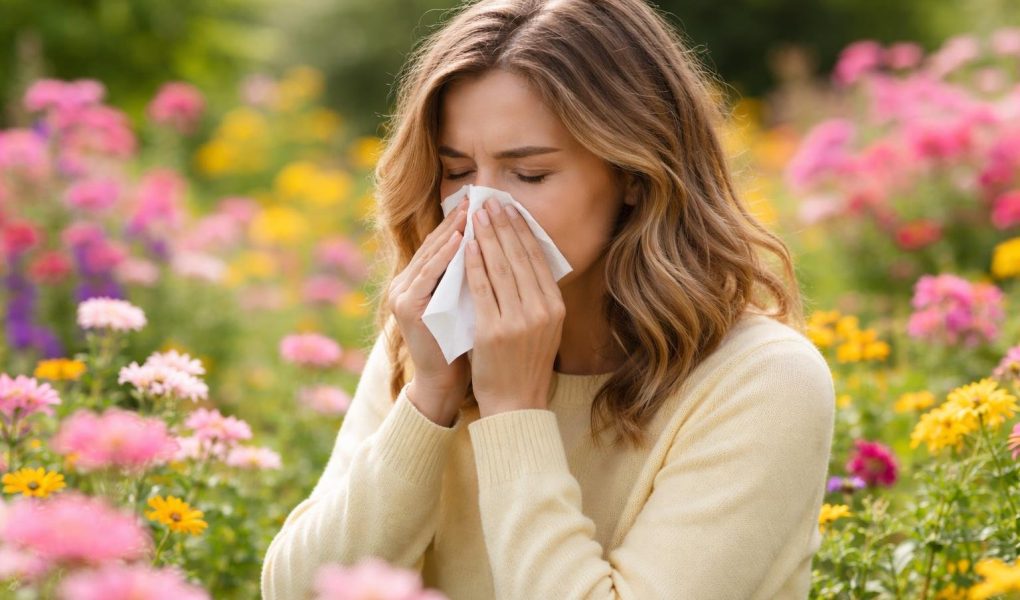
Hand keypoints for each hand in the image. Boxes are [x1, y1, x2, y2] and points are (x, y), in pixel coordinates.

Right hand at [387, 196, 471, 420]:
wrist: (446, 381)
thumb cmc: (462, 342)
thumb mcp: (468, 302)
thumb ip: (473, 276)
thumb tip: (497, 245)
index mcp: (419, 281)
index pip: (443, 244)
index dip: (464, 224)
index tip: (487, 205)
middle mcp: (405, 283)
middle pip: (435, 244)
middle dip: (459, 221)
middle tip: (480, 198)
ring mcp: (402, 294)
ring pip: (430, 255)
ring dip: (451, 232)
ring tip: (473, 212)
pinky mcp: (406, 307)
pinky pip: (428, 275)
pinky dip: (444, 256)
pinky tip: (462, 241)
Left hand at [465, 197, 564, 417]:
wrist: (516, 404)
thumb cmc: (525, 365)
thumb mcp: (545, 329)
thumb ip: (539, 299)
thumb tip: (526, 261)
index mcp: (555, 307)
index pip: (537, 260)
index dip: (522, 231)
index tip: (510, 210)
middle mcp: (541, 310)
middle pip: (520, 257)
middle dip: (504, 226)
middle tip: (491, 202)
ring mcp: (518, 320)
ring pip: (501, 267)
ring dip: (488, 236)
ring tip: (477, 215)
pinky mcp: (494, 330)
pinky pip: (482, 288)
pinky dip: (474, 263)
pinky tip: (468, 245)